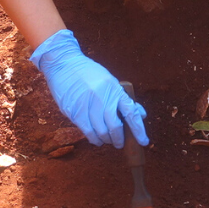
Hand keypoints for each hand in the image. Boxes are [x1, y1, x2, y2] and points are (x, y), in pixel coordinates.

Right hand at [29, 29, 148, 147]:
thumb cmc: (89, 73)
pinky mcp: (75, 111)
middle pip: (115, 126)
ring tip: (106, 140)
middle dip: (119, 139)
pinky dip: (94, 139)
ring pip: (101, 131)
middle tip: (119, 144)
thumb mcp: (109, 81)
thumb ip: (123, 98)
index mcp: (114, 89)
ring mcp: (88, 104)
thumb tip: (141, 114)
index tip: (144, 142)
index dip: (139, 129)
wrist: (64, 64)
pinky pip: (88, 131)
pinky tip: (96, 139)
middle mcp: (103, 97)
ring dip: (106, 140)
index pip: (131, 113)